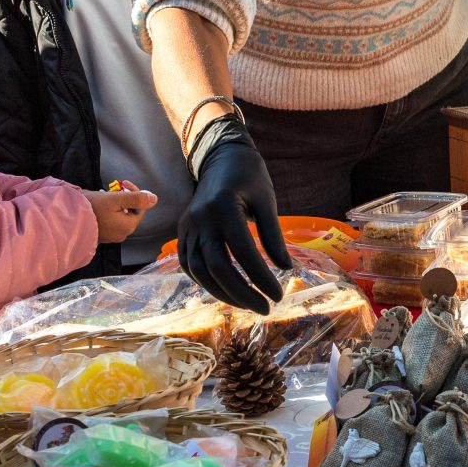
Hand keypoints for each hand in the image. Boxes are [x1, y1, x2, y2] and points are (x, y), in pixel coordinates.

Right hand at [84, 187, 156, 243]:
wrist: (68, 220)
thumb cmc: (92, 208)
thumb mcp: (116, 199)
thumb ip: (136, 198)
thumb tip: (154, 199)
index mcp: (129, 226)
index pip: (140, 206)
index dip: (133, 193)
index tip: (123, 183)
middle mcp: (122, 234)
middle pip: (130, 211)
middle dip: (123, 198)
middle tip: (112, 189)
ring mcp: (111, 237)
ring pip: (119, 216)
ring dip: (115, 204)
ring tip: (104, 196)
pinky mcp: (101, 236)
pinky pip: (110, 221)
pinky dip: (107, 212)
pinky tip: (98, 206)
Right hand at [179, 116, 289, 312]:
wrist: (219, 158)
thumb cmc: (249, 177)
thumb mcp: (266, 200)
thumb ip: (273, 235)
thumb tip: (285, 268)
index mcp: (224, 207)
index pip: (243, 252)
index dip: (260, 277)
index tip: (278, 294)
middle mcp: (200, 219)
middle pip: (217, 267)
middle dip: (242, 293)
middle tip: (265, 308)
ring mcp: (187, 227)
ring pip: (199, 270)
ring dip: (223, 293)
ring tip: (249, 304)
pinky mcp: (182, 233)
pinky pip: (189, 265)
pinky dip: (206, 283)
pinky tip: (227, 292)